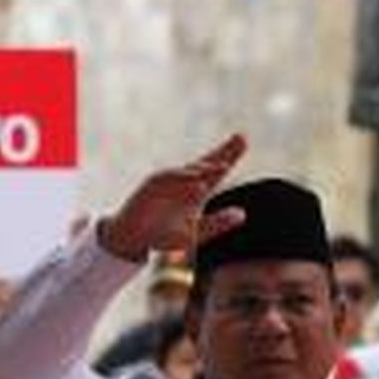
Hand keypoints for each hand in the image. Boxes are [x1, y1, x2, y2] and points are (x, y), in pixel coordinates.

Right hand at [99, 134, 247, 261]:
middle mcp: (183, 183)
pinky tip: (199, 182)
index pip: (215, 172)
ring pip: (188, 171)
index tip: (244, 141)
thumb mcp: (195, 233)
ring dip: (205, 168)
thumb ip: (218, 224)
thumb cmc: (163, 236)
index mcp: (195, 191)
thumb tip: (242, 214)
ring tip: (223, 166)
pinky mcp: (150, 186)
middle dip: (223, 152)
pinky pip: (168, 179)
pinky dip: (182, 179)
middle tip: (242, 138)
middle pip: (205, 164)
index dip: (229, 156)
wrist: (134, 240)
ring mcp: (167, 182)